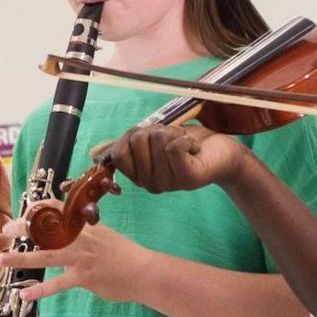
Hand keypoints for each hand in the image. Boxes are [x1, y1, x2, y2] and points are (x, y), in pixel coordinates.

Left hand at [0, 205, 149, 304]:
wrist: (145, 271)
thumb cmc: (124, 255)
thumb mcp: (103, 235)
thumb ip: (84, 234)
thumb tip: (66, 235)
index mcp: (85, 225)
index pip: (58, 209)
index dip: (37, 208)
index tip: (23, 211)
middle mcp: (80, 237)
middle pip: (46, 229)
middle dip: (22, 228)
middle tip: (5, 231)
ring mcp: (81, 257)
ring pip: (46, 255)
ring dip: (22, 257)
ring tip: (3, 259)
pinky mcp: (83, 277)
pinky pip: (57, 284)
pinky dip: (40, 290)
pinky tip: (24, 295)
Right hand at [97, 123, 249, 194]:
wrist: (221, 152)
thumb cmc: (185, 144)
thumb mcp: (151, 141)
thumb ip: (125, 145)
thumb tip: (94, 153)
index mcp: (139, 177)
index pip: (118, 154)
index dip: (132, 136)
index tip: (151, 138)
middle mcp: (151, 185)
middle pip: (136, 142)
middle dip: (156, 131)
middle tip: (172, 140)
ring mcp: (169, 184)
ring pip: (156, 141)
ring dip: (173, 134)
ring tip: (185, 144)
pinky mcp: (188, 178)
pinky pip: (173, 147)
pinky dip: (184, 138)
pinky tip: (193, 148)